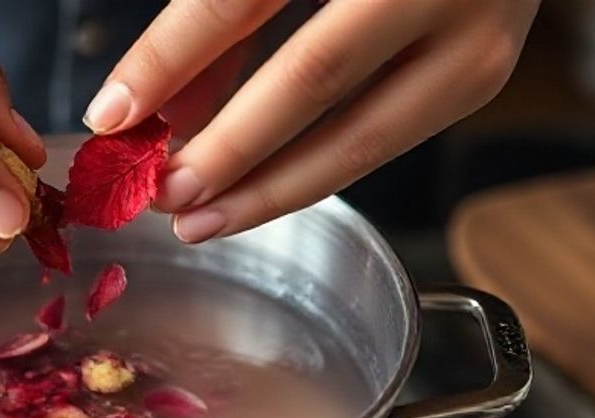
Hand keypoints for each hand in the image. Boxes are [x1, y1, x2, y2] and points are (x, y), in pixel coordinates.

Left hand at [85, 0, 538, 241]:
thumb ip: (223, 12)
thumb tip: (167, 106)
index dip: (169, 58)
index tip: (112, 114)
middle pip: (313, 78)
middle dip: (225, 151)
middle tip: (162, 194)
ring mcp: (478, 32)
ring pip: (361, 134)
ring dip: (270, 187)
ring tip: (200, 219)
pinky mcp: (483, 74)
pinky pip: (384, 138)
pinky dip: (313, 167)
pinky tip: (258, 189)